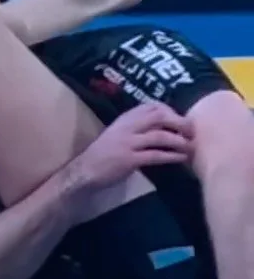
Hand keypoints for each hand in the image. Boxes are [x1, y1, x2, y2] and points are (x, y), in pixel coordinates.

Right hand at [78, 102, 192, 190]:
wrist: (85, 171)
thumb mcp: (117, 134)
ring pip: (160, 136)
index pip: (151, 106)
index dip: (170, 111)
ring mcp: (128, 143)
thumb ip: (135, 128)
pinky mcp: (129, 159)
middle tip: (192, 131)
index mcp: (124, 119)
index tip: (181, 119)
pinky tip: (181, 159)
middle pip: (159, 116)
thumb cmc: (102, 155)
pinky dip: (171, 156)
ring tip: (191, 146)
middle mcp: (127, 127)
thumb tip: (160, 127)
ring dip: (179, 141)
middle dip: (179, 122)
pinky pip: (155, 155)